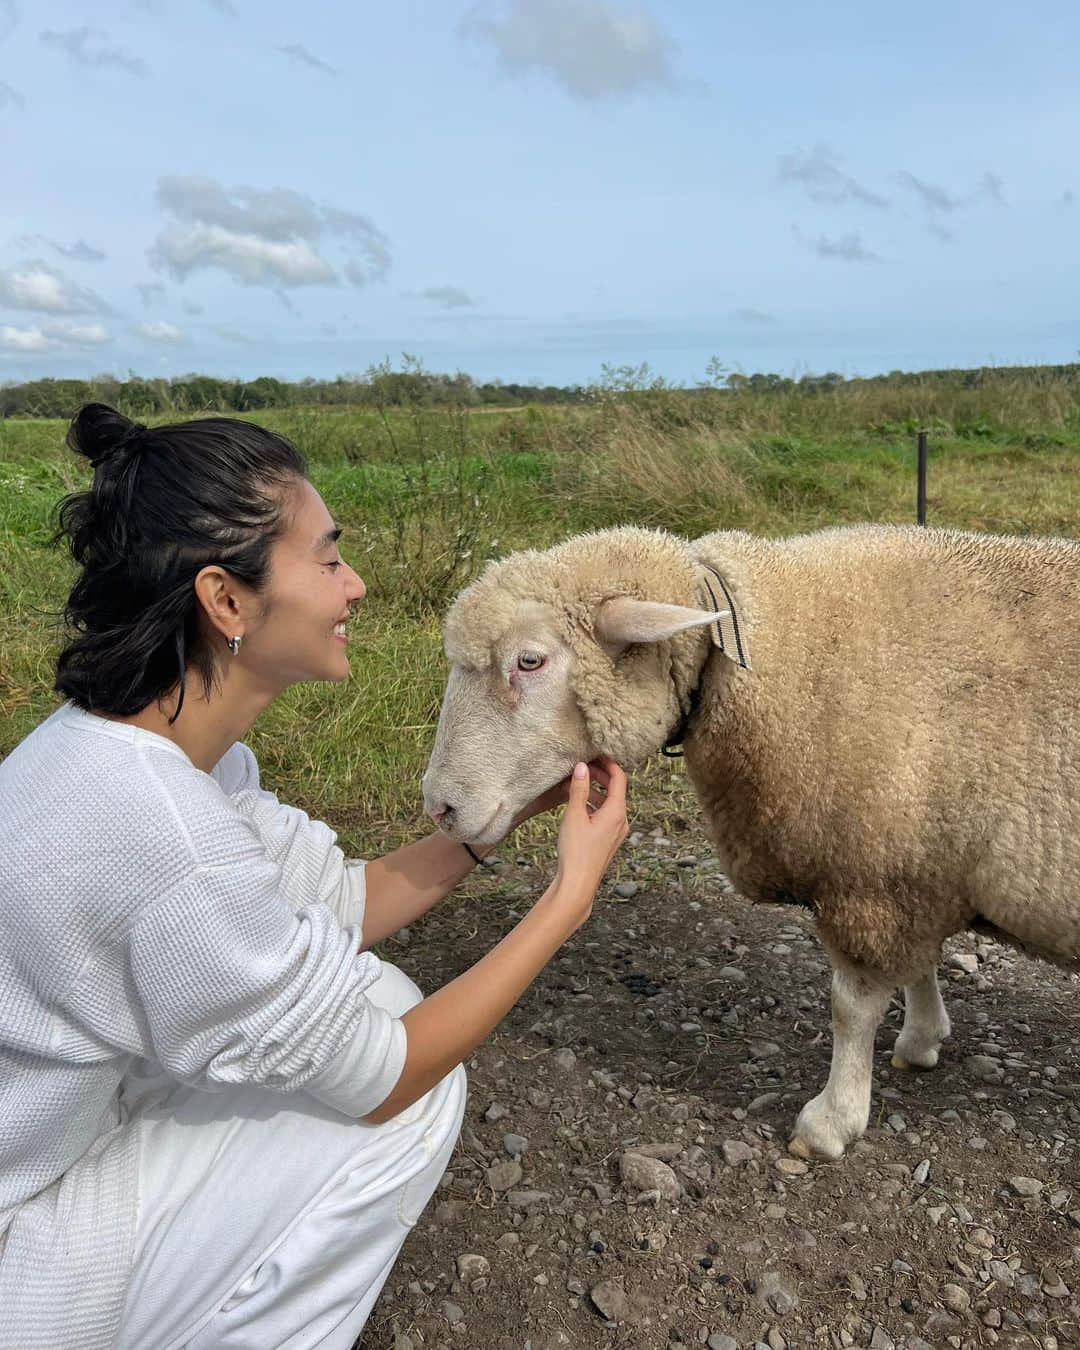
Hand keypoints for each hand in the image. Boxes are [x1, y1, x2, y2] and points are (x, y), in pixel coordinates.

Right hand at [551, 755, 627, 923]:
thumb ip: (579, 790)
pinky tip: (577, 804)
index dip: (609, 764)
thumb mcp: (574, 816)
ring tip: (575, 783)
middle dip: (600, 776)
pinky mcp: (608, 840)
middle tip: (584, 764)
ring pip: (609, 803)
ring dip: (594, 791)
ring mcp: (616, 832)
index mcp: (617, 812)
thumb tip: (582, 767)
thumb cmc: (576, 851)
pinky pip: (604, 815)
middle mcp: (621, 821)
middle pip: (615, 790)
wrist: (578, 884)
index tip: (597, 753)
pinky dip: (593, 805)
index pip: (619, 779)